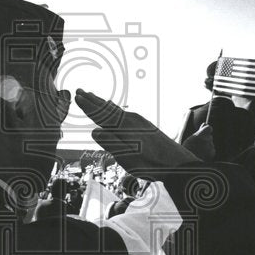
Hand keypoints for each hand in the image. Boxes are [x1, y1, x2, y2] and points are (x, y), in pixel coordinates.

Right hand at [75, 89, 199, 176]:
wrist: (178, 163)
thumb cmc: (152, 164)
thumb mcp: (129, 158)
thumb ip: (112, 144)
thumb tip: (94, 131)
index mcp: (124, 127)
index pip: (101, 114)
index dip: (88, 107)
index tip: (76, 97)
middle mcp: (130, 120)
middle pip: (107, 108)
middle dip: (93, 100)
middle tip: (80, 90)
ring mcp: (139, 121)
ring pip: (116, 109)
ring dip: (103, 103)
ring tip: (94, 96)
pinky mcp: (145, 126)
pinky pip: (123, 112)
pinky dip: (114, 108)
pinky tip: (115, 111)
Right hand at [182, 124, 215, 161]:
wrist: (188, 164)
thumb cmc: (187, 150)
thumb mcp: (191, 139)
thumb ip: (199, 131)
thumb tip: (204, 124)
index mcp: (200, 136)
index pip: (209, 128)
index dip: (206, 129)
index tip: (203, 132)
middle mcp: (206, 140)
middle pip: (209, 136)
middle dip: (205, 139)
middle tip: (197, 145)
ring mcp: (210, 147)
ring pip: (211, 143)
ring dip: (207, 146)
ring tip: (199, 151)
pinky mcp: (212, 153)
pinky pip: (212, 149)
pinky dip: (208, 151)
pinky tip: (202, 155)